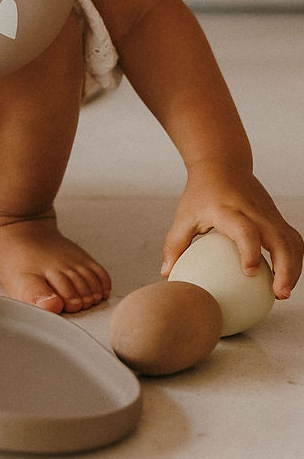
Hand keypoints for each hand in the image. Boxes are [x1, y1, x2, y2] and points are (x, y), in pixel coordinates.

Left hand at [161, 159, 302, 299]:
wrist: (223, 165)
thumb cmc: (201, 193)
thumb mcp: (184, 216)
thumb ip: (175, 244)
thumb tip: (167, 274)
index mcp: (228, 210)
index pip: (245, 230)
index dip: (249, 250)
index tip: (248, 272)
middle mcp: (254, 212)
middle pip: (279, 238)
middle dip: (285, 268)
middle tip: (279, 293)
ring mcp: (269, 214)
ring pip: (292, 241)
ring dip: (293, 268)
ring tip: (282, 293)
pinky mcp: (277, 217)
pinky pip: (293, 240)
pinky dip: (293, 260)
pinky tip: (284, 279)